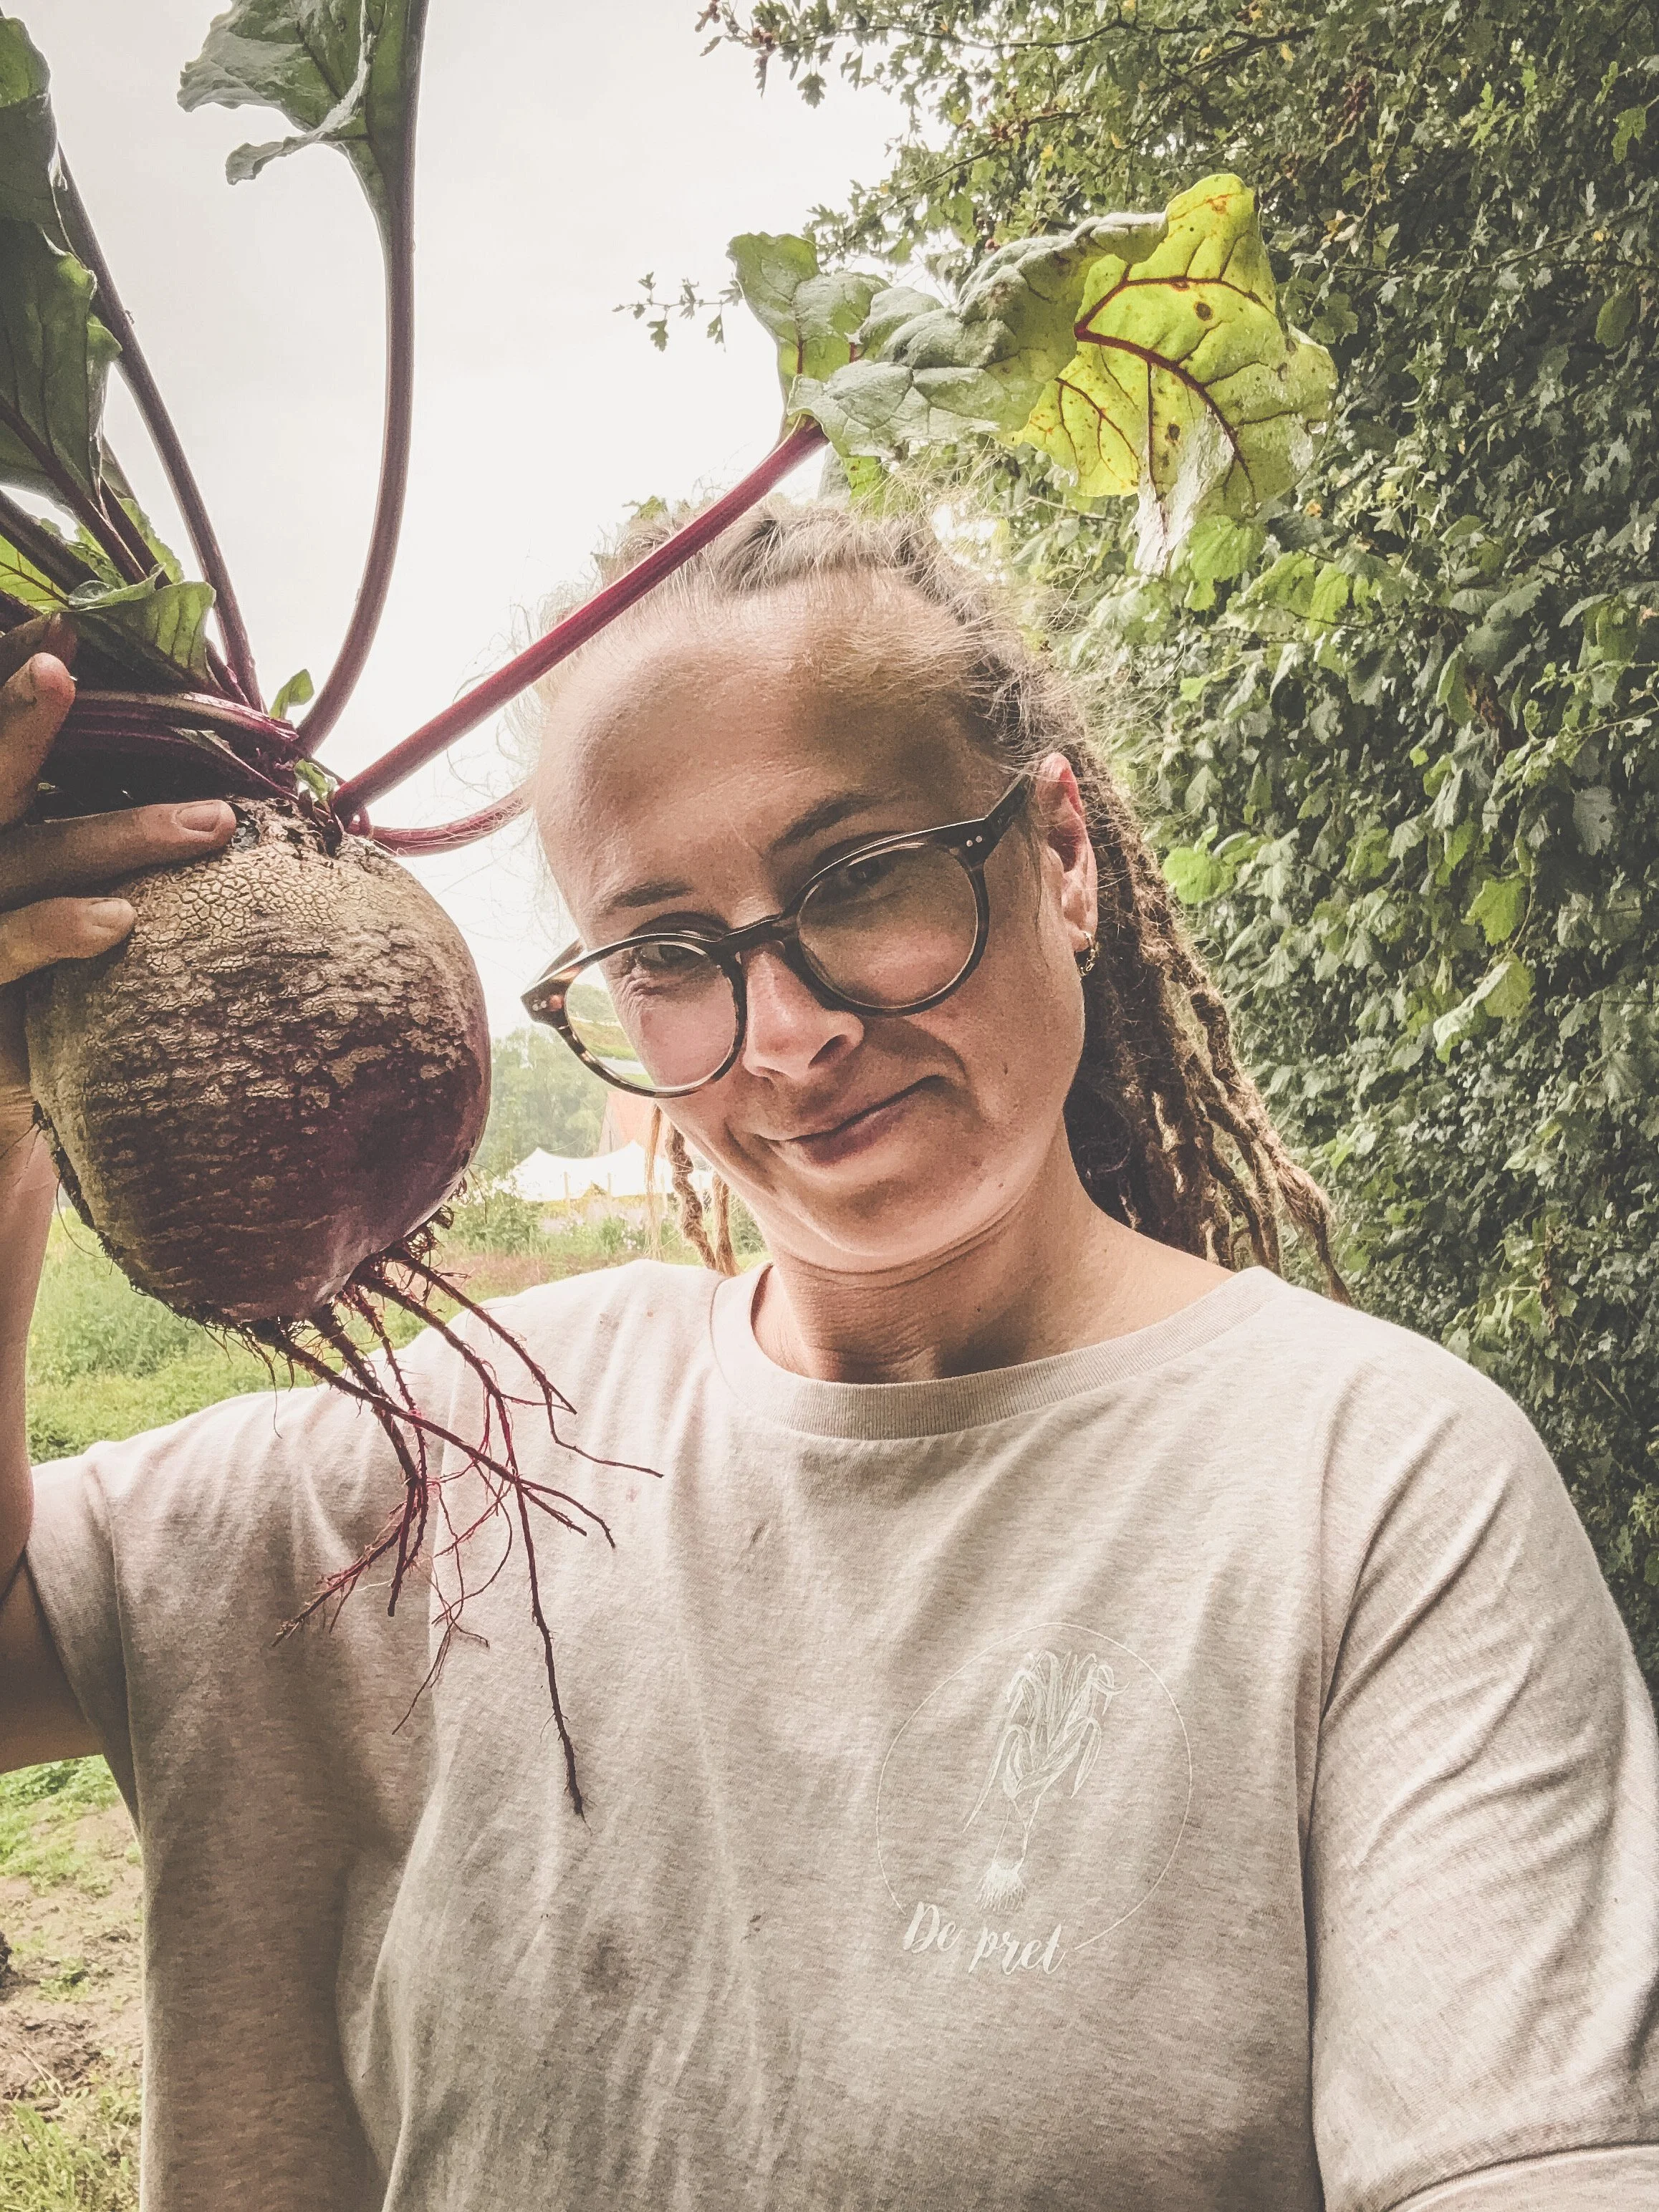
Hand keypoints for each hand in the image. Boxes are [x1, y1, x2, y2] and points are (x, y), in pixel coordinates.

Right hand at [0, 619, 236, 1159]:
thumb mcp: (69, 914)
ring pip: (19, 862)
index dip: (5, 683)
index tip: (58, 620)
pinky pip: (6, 957)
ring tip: (205, 825)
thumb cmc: (48, 1006)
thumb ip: (103, 854)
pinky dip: (58, 933)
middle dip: (13, 723)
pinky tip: (118, 920)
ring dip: (111, 839)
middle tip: (62, 662)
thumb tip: (217, 795)